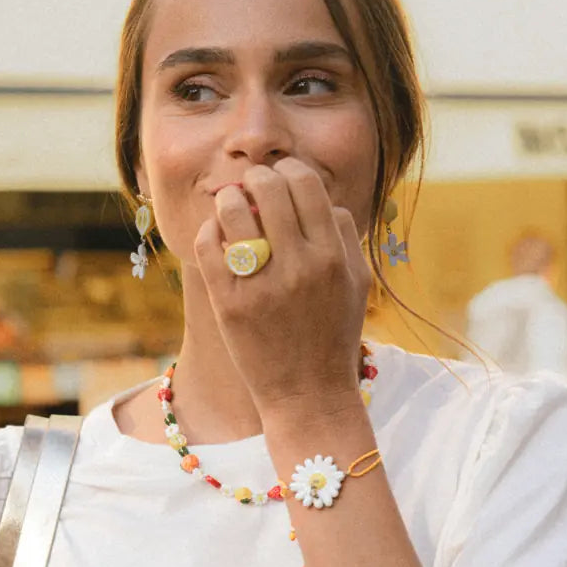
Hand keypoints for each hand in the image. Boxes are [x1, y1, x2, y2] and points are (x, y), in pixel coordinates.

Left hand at [193, 159, 370, 417]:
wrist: (309, 396)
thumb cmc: (333, 336)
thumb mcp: (357, 284)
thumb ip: (344, 236)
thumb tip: (321, 197)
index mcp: (333, 257)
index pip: (307, 184)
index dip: (290, 170)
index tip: (281, 178)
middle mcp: (300, 267)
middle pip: (270, 187)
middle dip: (256, 178)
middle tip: (251, 186)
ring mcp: (262, 286)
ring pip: (234, 210)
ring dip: (228, 200)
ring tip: (230, 207)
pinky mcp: (230, 305)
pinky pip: (209, 247)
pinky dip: (210, 232)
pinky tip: (217, 237)